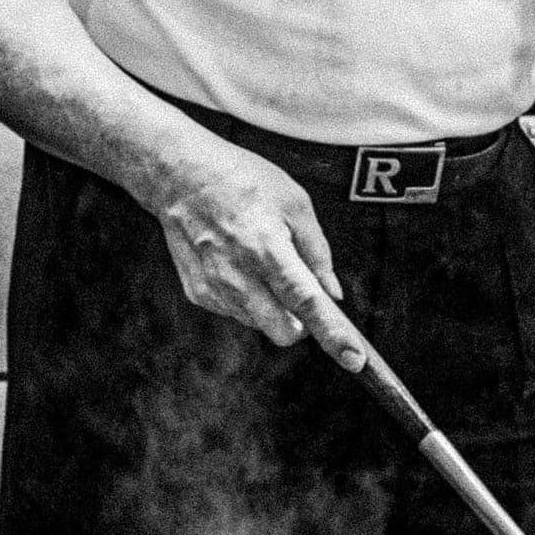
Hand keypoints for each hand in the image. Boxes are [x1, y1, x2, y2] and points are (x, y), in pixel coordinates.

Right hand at [155, 136, 366, 366]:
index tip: (355, 358)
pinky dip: (248, 298)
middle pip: (283, 332)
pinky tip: (239, 263)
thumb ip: (318, 252)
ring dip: (273, 308)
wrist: (180, 176)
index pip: (306, 302)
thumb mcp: (294, 202)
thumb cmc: (241, 180)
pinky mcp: (198, 293)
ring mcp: (214, 288)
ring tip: (262, 262)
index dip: (333, 333)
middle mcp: (237, 275)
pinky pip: (237, 312)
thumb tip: (333, 294)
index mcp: (267, 248)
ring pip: (260, 324)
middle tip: (303, 294)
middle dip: (302, 325)